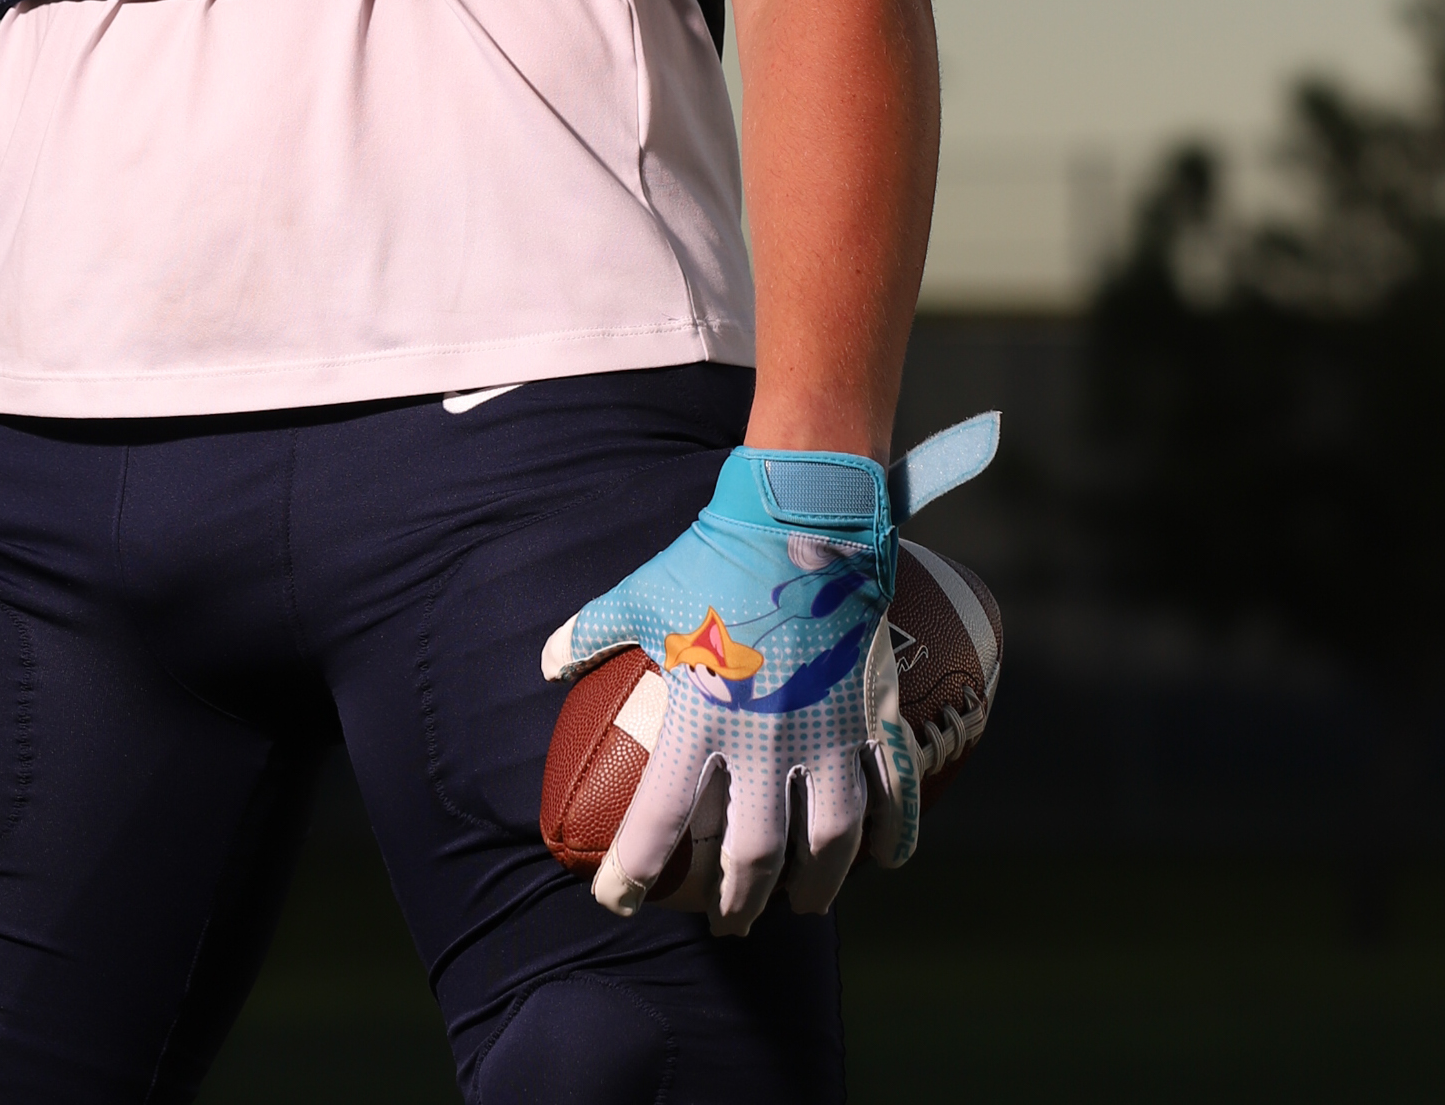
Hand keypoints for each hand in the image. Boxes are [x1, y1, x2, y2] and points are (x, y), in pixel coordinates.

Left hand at [542, 413, 996, 934]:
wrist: (797, 518)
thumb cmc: (710, 557)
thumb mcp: (638, 596)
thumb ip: (590, 632)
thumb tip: (549, 663)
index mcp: (698, 720)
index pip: (659, 824)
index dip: (633, 874)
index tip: (616, 901)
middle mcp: (764, 743)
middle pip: (750, 857)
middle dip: (735, 904)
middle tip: (726, 926)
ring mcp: (826, 734)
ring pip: (827, 845)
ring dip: (815, 887)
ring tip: (804, 907)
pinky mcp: (873, 715)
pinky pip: (893, 793)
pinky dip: (895, 835)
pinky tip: (886, 861)